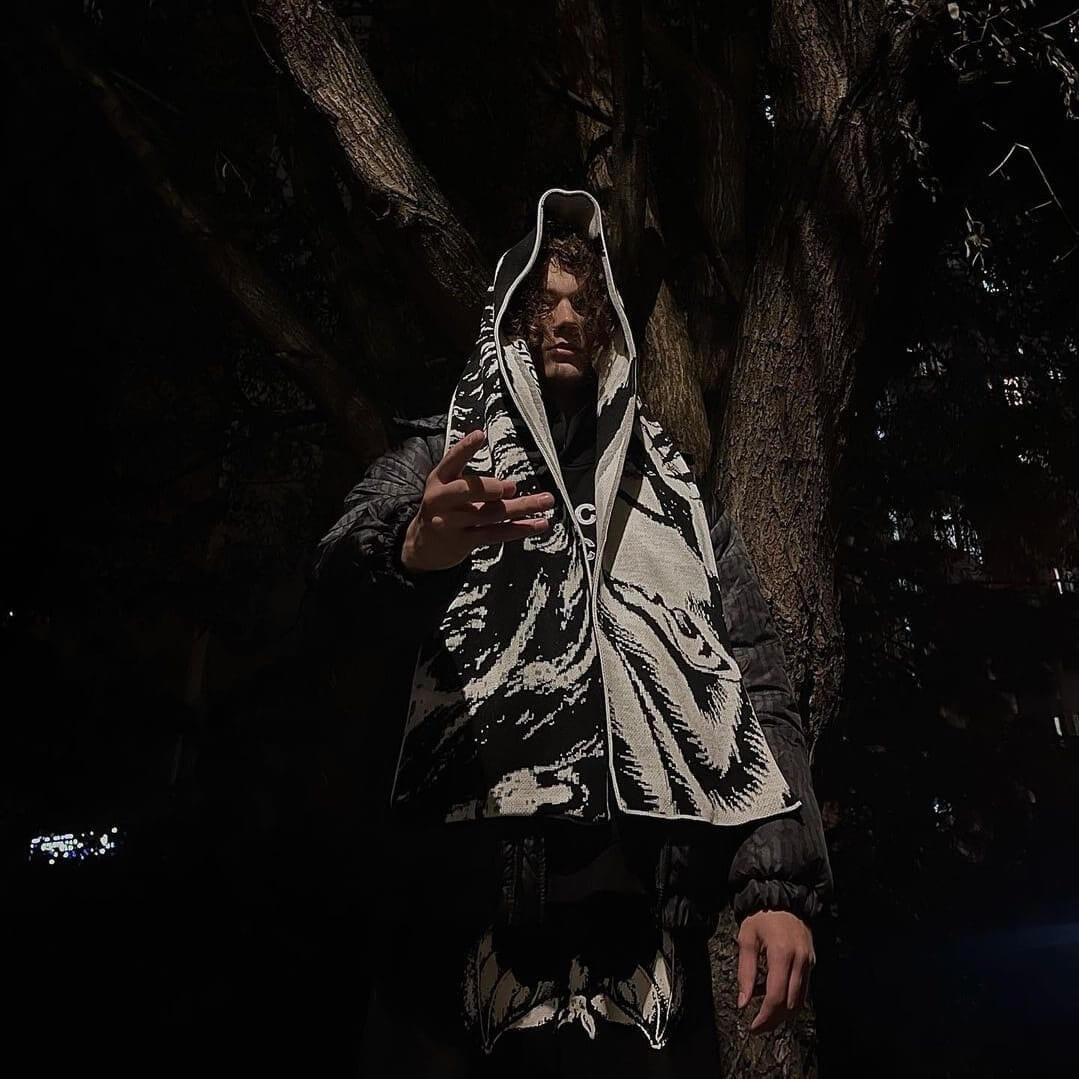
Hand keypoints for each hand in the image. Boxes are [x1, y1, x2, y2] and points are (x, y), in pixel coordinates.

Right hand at [401, 428, 554, 571]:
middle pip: (467, 491)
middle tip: (511, 487)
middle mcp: (442, 500)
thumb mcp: (447, 487)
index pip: (451, 461)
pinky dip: (520, 528)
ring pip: (490, 513)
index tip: (479, 435)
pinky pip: (496, 534)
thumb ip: (474, 482)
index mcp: (439, 480)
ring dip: (522, 507)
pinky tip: (537, 524)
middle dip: (490, 488)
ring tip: (545, 501)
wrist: (423, 546)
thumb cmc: (443, 509)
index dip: (465, 448)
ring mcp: (452, 523)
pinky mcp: (464, 542)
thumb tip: (511, 488)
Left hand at [736, 909, 815, 1033]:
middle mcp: (800, 960)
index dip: (765, 1016)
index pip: (776, 996)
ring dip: (783, 1011)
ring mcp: (809, 962)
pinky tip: (773, 993)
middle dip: (774, 1020)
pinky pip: (803, 989)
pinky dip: (790, 998)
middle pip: (791, 1004)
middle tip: (758, 1025)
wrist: (782, 897)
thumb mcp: (747, 939)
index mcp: (782, 954)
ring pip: (800, 1000)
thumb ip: (745, 973)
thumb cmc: (761, 917)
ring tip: (763, 1009)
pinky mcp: (812, 962)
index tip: (753, 1026)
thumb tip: (743, 1003)